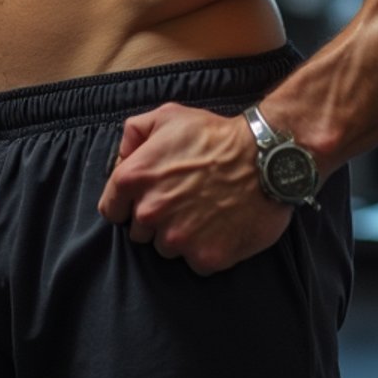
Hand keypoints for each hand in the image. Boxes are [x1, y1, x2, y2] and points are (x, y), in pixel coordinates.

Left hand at [97, 102, 290, 275]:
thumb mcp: (168, 116)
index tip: (149, 197)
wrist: (265, 158)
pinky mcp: (205, 258)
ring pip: (166, 248)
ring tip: (204, 210)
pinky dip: (205, 248)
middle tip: (183, 198)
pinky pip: (194, 261)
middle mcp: (149, 212)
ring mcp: (177, 238)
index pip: (112, 210)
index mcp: (134, 178)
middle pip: (139, 232)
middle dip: (156, 218)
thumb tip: (122, 158)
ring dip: (180, 235)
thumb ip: (134, 133)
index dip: (129, 203)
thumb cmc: (215, 135)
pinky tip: (219, 225)